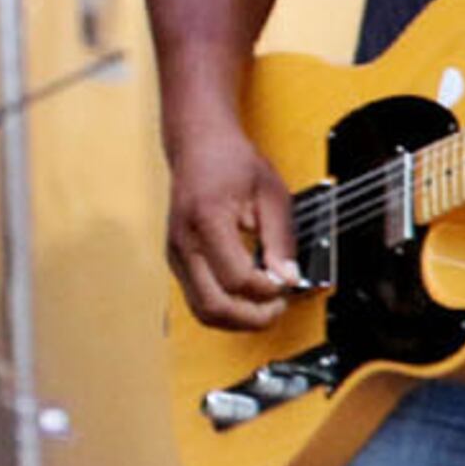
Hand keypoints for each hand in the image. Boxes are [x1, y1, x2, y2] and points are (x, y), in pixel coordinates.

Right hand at [164, 110, 305, 329]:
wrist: (198, 146)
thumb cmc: (231, 161)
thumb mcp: (271, 193)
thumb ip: (281, 239)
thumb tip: (289, 278)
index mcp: (206, 220)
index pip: (236, 279)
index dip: (267, 289)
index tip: (286, 281)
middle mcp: (184, 242)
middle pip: (213, 306)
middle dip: (251, 317)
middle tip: (278, 308)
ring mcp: (176, 255)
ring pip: (202, 311)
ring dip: (237, 319)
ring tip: (265, 307)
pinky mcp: (178, 261)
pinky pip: (199, 299)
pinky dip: (225, 307)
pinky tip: (248, 297)